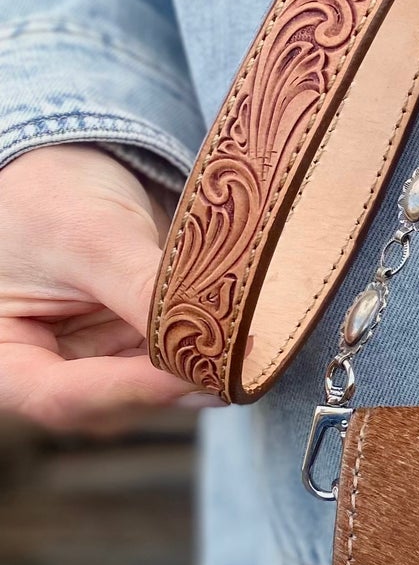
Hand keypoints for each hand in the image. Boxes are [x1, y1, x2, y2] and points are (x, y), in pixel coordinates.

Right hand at [0, 145, 216, 431]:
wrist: (68, 163)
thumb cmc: (51, 196)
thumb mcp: (89, 237)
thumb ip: (140, 290)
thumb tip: (211, 339)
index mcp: (4, 355)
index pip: (61, 395)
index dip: (130, 390)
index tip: (192, 373)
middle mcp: (45, 369)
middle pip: (111, 401)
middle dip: (173, 385)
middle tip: (236, 366)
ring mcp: (92, 361)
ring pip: (149, 387)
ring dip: (197, 373)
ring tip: (248, 352)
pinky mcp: (131, 347)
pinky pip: (170, 360)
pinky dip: (203, 352)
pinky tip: (242, 341)